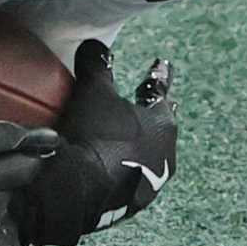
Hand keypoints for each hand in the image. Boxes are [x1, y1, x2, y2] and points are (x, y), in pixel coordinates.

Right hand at [12, 41, 175, 245]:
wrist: (81, 191)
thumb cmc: (95, 135)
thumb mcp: (93, 92)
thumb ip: (96, 65)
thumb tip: (94, 42)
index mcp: (162, 123)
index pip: (159, 91)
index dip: (157, 75)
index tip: (162, 63)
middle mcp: (165, 153)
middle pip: (162, 125)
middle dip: (157, 112)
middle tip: (155, 102)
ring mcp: (151, 182)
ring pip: (151, 155)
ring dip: (142, 143)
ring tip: (133, 138)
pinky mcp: (133, 203)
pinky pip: (132, 177)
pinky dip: (126, 166)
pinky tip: (114, 168)